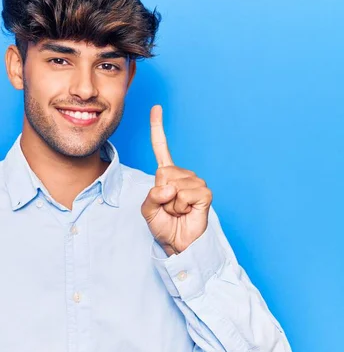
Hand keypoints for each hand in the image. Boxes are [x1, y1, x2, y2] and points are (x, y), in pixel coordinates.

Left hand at [141, 105, 212, 255]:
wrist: (178, 244)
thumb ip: (152, 196)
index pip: (162, 147)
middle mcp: (182, 174)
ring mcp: (195, 182)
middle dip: (160, 195)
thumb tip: (169, 187)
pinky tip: (186, 212)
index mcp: (167, 174)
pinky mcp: (204, 193)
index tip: (156, 107)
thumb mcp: (148, 209)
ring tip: (177, 211)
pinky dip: (181, 207)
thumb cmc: (164, 225)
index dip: (158, 128)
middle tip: (168, 207)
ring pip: (173, 185)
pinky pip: (185, 195)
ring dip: (170, 204)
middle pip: (162, 173)